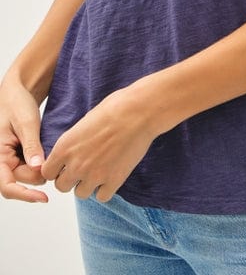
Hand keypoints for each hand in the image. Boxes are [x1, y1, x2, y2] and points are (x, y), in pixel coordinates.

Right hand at [0, 74, 48, 202]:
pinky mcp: (20, 154)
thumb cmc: (17, 103)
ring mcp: (11, 157)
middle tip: (55, 159)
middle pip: (22, 180)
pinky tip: (50, 152)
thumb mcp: (26, 123)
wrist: (18, 91)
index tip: (43, 198)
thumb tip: (38, 168)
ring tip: (54, 151)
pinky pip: (30, 165)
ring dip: (41, 167)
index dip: (24, 195)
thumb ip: (31, 146)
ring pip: (28, 173)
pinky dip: (41, 161)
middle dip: (38, 174)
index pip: (7, 186)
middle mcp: (2, 160)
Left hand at [41, 85, 155, 202]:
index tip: (66, 165)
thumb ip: (74, 142)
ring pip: (81, 194)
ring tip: (100, 170)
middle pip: (62, 186)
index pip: (47, 172)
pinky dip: (105, 189)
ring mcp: (95, 175)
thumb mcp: (85, 121)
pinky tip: (112, 175)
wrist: (139, 112)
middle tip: (84, 167)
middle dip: (71, 179)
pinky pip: (102, 197)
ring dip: (88, 185)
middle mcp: (76, 164)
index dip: (57, 170)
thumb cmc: (114, 108)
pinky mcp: (114, 181)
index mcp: (65, 147)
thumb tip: (73, 151)